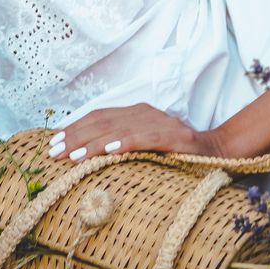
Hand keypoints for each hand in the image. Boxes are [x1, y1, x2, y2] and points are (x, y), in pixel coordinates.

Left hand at [47, 103, 224, 161]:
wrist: (217, 152)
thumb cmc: (176, 153)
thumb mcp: (144, 146)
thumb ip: (121, 144)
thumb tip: (86, 155)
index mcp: (136, 113)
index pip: (98, 116)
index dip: (74, 128)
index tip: (52, 143)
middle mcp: (145, 112)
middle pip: (103, 121)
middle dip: (75, 136)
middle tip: (53, 152)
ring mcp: (160, 123)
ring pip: (120, 129)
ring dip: (93, 142)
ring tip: (73, 155)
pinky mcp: (174, 136)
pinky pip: (146, 138)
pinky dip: (127, 142)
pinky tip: (110, 150)